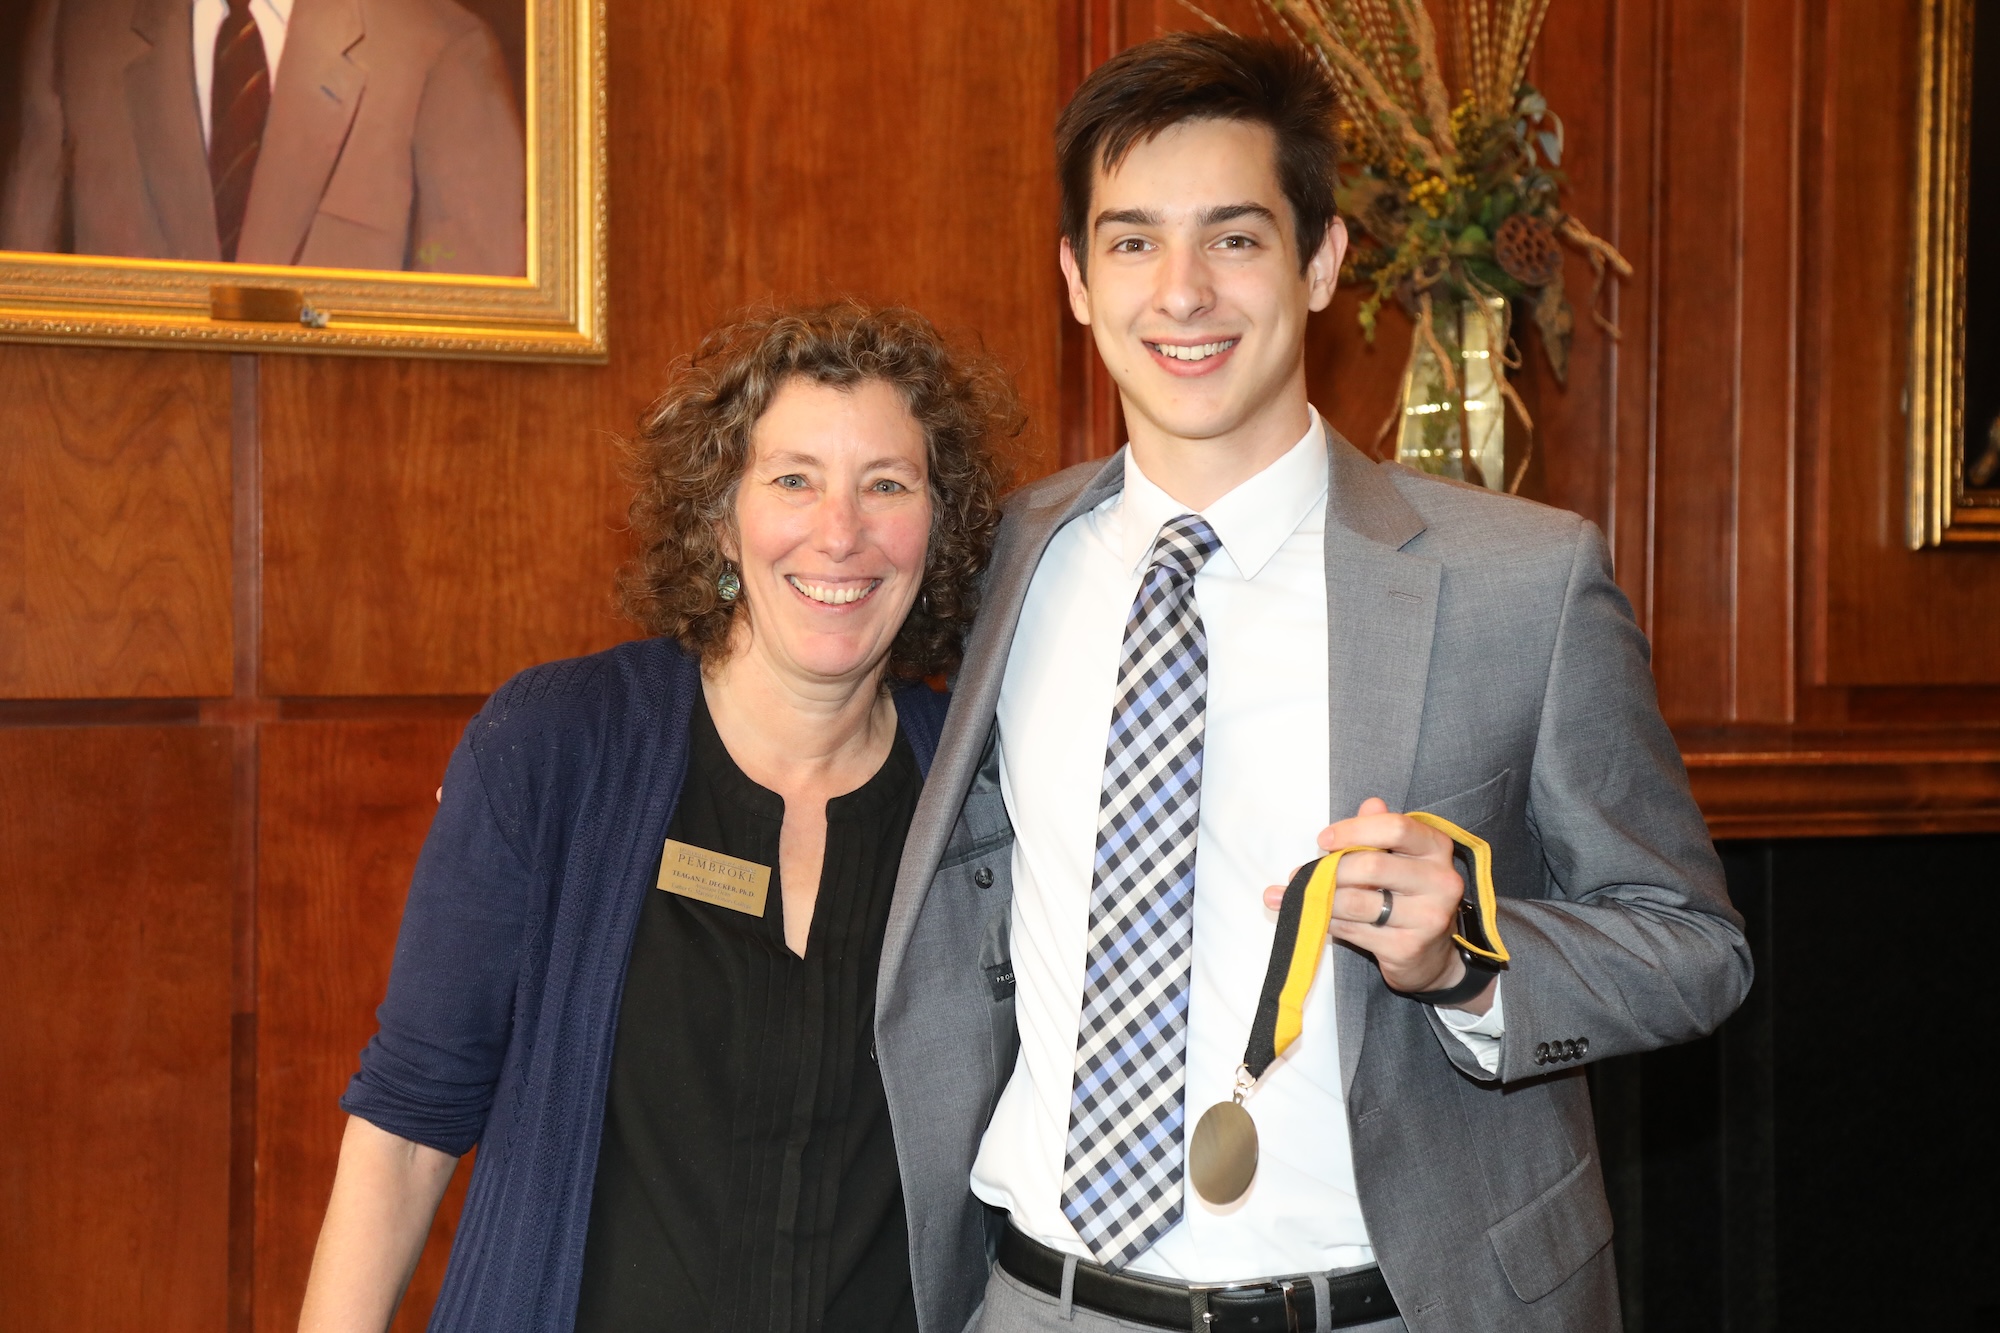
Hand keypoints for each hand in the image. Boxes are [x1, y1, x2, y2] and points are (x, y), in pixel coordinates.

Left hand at [1262, 797, 1494, 1013]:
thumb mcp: (1401, 857)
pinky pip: (1354, 930)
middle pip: (1372, 866)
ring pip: (1357, 902)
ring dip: (1320, 898)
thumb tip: (1370, 804)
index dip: (1354, 830)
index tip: (1323, 839)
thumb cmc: (1408, 895)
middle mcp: (1441, 881)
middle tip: (1302, 874)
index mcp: (1437, 848)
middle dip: (1330, 870)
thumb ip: (1382, 830)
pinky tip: (1314, 916)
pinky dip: (1327, 921)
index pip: (1395, 828)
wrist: (1433, 954)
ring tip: (1299, 895)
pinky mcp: (1408, 947)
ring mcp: (1428, 917)